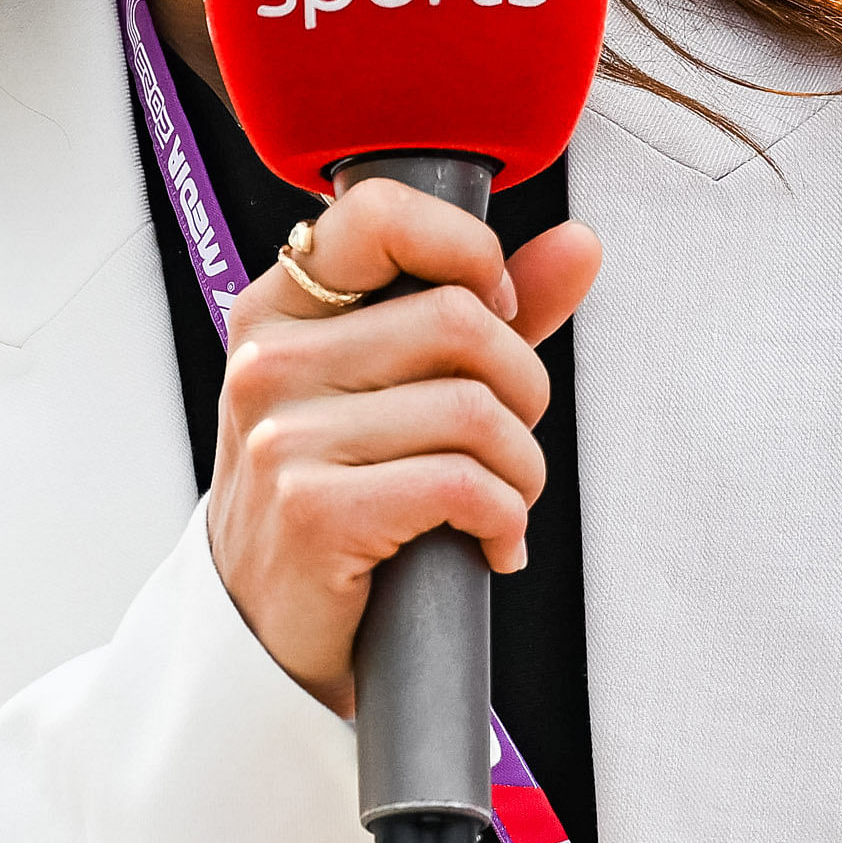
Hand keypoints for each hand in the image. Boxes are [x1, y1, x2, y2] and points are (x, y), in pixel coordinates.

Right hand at [204, 179, 602, 714]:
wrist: (262, 630)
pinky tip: (489, 542)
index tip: (495, 311)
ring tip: (501, 502)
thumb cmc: (336, 495)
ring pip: (473, 410)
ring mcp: (283, 435)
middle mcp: (269, 360)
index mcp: (280, 306)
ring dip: (520, 470)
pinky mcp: (311, 509)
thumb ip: (487, 310)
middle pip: (458, 319)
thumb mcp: (395, 389)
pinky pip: (461, 485)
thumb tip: (578, 246)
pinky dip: (503, 519)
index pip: (381, 212)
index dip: (469, 252)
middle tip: (510, 439)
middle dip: (522, 389)